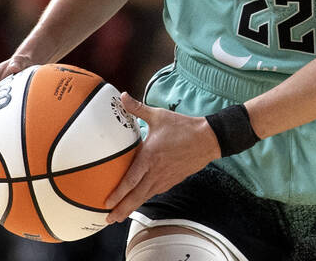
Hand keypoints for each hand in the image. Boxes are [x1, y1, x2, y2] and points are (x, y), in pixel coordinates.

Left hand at [103, 92, 220, 223]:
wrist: (208, 139)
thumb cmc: (183, 127)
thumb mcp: (159, 116)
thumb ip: (138, 108)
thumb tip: (122, 96)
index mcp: (150, 157)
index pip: (130, 180)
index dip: (118, 193)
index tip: (107, 203)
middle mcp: (156, 171)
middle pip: (136, 195)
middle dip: (122, 209)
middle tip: (108, 220)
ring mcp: (165, 178)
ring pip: (145, 197)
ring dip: (132, 207)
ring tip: (120, 216)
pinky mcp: (173, 180)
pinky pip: (155, 192)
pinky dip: (145, 199)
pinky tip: (140, 201)